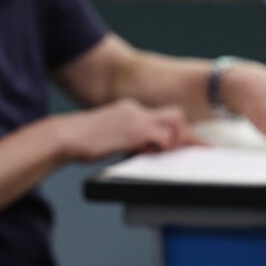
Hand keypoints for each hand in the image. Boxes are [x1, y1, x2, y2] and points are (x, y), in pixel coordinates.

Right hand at [55, 99, 201, 162]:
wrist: (65, 135)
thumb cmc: (79, 140)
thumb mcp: (107, 137)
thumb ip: (125, 139)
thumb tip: (137, 149)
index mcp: (129, 109)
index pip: (161, 116)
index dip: (177, 131)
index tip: (189, 142)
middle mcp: (135, 109)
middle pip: (175, 115)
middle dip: (188, 134)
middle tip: (200, 149)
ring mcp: (137, 118)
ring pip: (175, 123)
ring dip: (178, 141)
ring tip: (174, 155)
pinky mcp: (136, 130)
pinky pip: (164, 138)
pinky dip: (165, 148)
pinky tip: (153, 155)